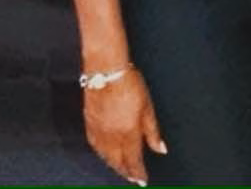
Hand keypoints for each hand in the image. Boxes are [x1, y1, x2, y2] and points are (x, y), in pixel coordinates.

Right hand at [83, 68, 166, 185]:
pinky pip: (95, 147)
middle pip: (118, 162)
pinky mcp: (89, 124)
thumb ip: (153, 131)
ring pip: (105, 157)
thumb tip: (161, 149)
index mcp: (128, 134)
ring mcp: (98, 132)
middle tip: (132, 178)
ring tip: (121, 169)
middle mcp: (111, 138)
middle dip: (126, 172)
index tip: (142, 181)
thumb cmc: (130, 84)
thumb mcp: (148, 107)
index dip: (138, 173)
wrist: (106, 72)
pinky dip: (102, 154)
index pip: (133, 161)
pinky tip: (104, 153)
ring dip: (114, 165)